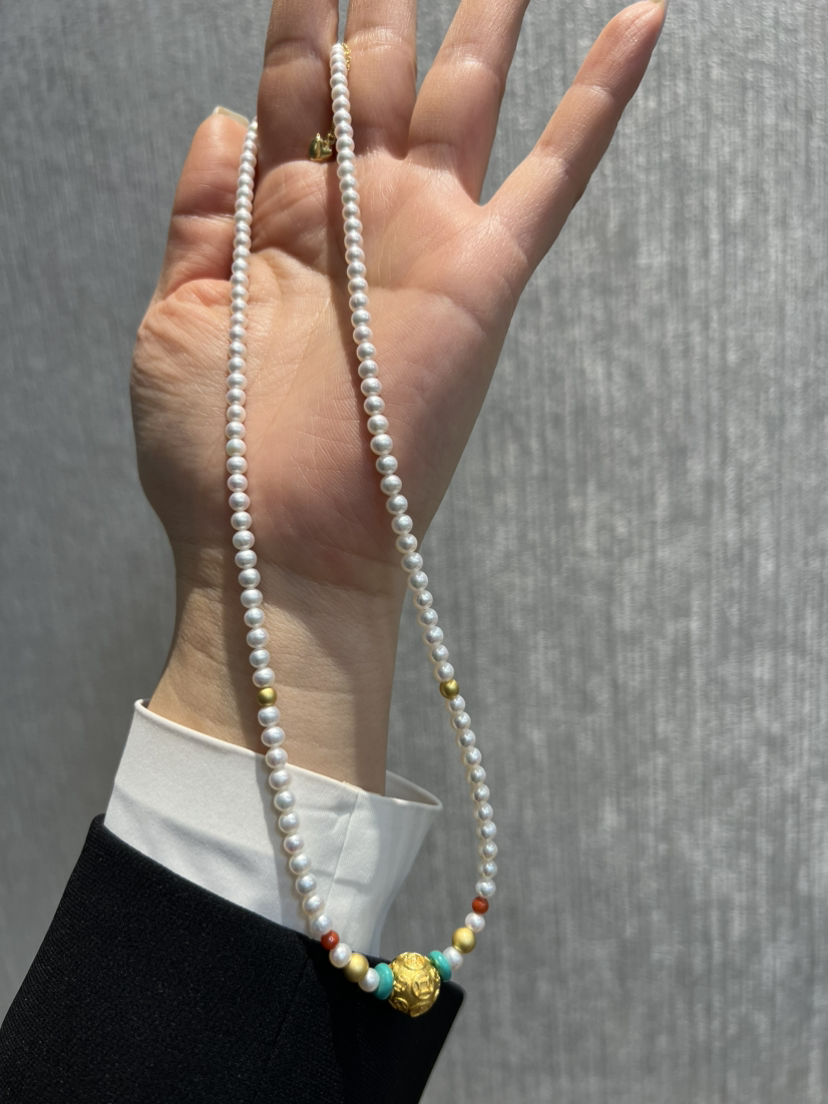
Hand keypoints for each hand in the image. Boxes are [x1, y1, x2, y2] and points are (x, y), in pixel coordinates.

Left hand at [132, 0, 665, 789]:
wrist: (277, 546)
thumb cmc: (214, 456)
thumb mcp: (172, 318)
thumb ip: (200, 212)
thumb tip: (223, 110)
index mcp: (280, 219)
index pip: (295, 83)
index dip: (300, 6)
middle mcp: (361, 215)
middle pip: (383, 68)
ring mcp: (429, 239)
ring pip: (472, 94)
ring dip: (492, 12)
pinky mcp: (486, 279)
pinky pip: (558, 175)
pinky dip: (601, 101)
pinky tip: (642, 20)